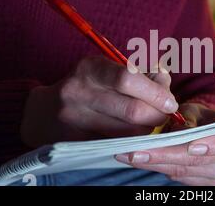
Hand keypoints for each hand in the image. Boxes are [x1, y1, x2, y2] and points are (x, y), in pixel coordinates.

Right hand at [21, 56, 177, 146]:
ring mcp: (74, 119)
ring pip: (127, 132)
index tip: (170, 102)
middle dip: (157, 115)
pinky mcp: (74, 141)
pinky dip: (131, 141)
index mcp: (90, 68)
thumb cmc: (89, 86)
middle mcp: (78, 92)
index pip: (127, 79)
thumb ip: (143, 74)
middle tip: (164, 115)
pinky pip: (115, 145)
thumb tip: (166, 83)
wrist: (44, 112)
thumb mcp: (110, 69)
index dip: (155, 93)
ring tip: (148, 122)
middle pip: (132, 111)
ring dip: (147, 130)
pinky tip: (133, 134)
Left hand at [115, 104, 214, 185]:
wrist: (200, 129)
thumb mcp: (193, 110)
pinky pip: (180, 179)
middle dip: (166, 155)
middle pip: (199, 161)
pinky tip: (142, 160)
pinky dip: (159, 168)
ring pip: (185, 172)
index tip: (190, 146)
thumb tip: (181, 132)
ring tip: (130, 154)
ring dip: (156, 163)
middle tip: (137, 151)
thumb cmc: (198, 116)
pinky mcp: (205, 184)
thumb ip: (188, 120)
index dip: (213, 145)